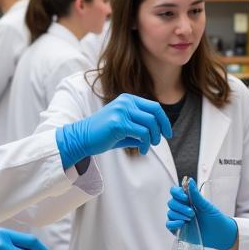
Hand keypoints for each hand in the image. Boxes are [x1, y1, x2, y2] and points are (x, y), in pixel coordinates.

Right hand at [56, 94, 172, 167]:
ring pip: (150, 124)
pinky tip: (142, 150)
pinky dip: (146, 144)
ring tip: (148, 147)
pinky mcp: (119, 123)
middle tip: (158, 141)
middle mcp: (125, 102)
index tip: (167, 132)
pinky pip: (142, 133)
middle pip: (155, 113)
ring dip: (153, 138)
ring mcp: (122, 111)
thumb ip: (139, 125)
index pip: (154, 106)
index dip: (164, 120)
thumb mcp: (123, 125)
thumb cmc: (102, 134)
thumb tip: (159, 133)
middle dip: (161, 129)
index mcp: (127, 99)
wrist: (81, 138)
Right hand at [166, 178, 238, 249]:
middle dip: (181, 207)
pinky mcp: (178, 229)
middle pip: (171, 203)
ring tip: (190, 219)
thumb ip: (196, 195)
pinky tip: (182, 223)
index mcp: (187, 200)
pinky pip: (169, 225)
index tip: (185, 197)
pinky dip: (173, 223)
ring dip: (179, 215)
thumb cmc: (215, 218)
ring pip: (170, 213)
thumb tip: (190, 181)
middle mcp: (181, 208)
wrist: (220, 233)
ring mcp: (179, 219)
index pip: (174, 192)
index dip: (177, 193)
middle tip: (192, 212)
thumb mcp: (206, 205)